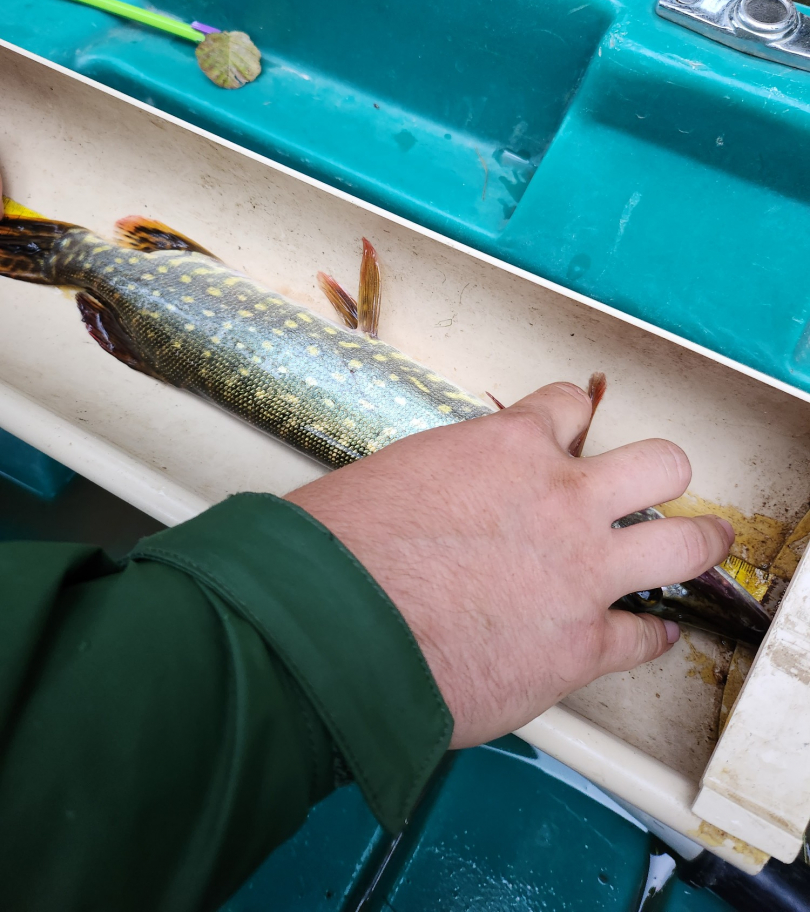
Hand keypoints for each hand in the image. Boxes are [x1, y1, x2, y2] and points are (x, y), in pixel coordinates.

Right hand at [286, 382, 733, 748]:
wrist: (333, 627)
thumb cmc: (341, 551)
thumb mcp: (394, 476)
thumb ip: (446, 478)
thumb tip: (441, 500)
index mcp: (507, 447)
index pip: (568, 407)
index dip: (570, 423)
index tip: (570, 438)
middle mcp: (561, 499)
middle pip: (660, 463)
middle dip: (663, 474)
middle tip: (655, 487)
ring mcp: (583, 572)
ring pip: (685, 544)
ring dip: (697, 543)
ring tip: (701, 544)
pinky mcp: (582, 646)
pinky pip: (646, 636)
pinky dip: (650, 635)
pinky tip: (649, 634)